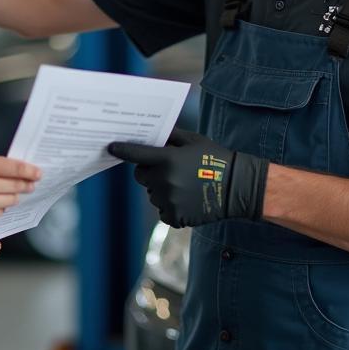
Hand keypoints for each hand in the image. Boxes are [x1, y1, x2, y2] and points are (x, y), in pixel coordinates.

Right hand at [0, 154, 41, 231]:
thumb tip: (13, 172)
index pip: (15, 167)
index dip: (30, 171)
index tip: (38, 173)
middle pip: (17, 184)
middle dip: (26, 185)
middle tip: (31, 186)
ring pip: (11, 200)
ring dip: (12, 197)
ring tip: (9, 195)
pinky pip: (0, 212)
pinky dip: (0, 208)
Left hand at [108, 129, 268, 227]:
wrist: (238, 188)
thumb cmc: (215, 159)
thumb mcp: (193, 141)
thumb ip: (169, 136)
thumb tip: (150, 132)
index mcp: (168, 159)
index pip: (136, 154)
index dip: (122, 150)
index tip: (110, 148)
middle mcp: (164, 181)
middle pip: (141, 176)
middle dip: (150, 171)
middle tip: (168, 168)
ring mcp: (169, 201)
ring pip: (152, 193)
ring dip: (161, 189)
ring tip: (184, 184)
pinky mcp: (175, 217)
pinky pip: (162, 210)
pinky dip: (169, 205)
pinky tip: (187, 198)